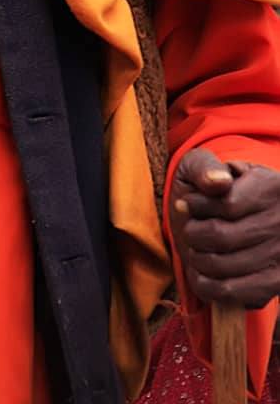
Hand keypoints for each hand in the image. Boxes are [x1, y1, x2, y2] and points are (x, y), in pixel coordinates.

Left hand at [170, 147, 279, 307]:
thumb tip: (218, 181)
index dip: (198, 206)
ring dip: (197, 259)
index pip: (227, 204)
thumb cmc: (214, 187)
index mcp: (271, 188)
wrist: (236, 214)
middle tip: (189, 230)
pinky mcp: (274, 284)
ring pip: (224, 265)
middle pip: (222, 237)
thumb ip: (206, 167)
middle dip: (194, 234)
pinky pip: (233, 292)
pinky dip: (207, 286)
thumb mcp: (206, 164)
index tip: (185, 204)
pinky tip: (199, 274)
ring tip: (194, 249)